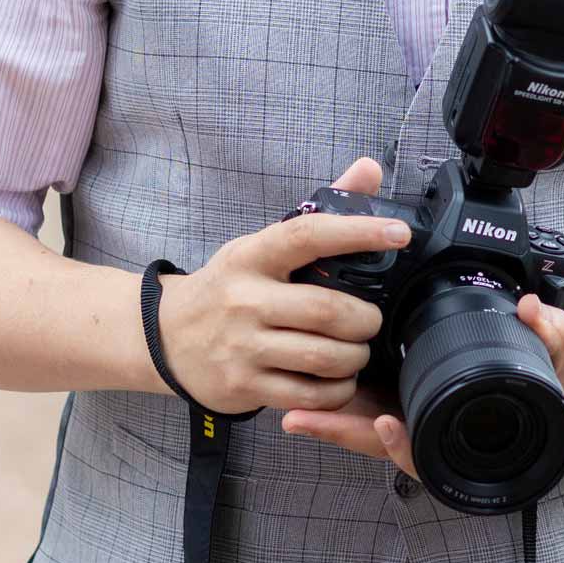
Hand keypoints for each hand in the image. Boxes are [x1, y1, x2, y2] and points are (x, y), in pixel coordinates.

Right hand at [155, 157, 405, 415]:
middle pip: (326, 310)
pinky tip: (338, 379)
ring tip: (357, 349)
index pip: (307, 235)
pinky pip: (308, 395)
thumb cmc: (228, 285)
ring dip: (355, 356)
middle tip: (372, 319)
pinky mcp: (243, 386)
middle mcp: (245, 300)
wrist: (164, 337)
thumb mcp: (261, 244)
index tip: (399, 233)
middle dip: (365, 318)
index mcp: (252, 256)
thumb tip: (369, 167)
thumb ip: (320, 210)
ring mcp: (243, 347)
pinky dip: (336, 390)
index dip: (358, 231)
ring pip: (322, 357)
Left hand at [282, 295, 563, 472]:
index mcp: (479, 439)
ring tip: (288, 402)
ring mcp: (436, 418)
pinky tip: (322, 380)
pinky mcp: (430, 401)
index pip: (434, 450)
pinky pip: (387, 404)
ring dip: (337, 417)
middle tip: (295, 417)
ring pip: (377, 425)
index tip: (380, 425)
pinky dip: (354, 400)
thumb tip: (534, 311)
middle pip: (387, 441)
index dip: (403, 445)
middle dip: (342, 431)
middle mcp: (451, 435)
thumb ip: (559, 338)